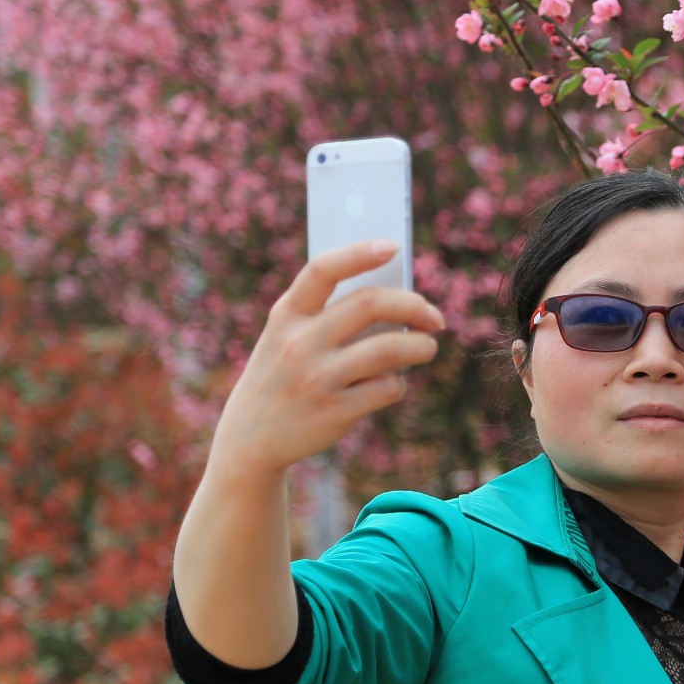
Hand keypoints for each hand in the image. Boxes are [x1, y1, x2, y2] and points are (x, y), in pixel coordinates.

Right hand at [209, 239, 444, 479]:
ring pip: (390, 348)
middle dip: (414, 305)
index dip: (359, 253)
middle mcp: (300, 343)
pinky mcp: (336, 411)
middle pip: (370, 304)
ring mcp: (318, 378)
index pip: (323, 270)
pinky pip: (388, 387)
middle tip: (433, 317)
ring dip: (421, 347)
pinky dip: (400, 382)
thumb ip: (327, 315)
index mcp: (286, 315)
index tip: (391, 246)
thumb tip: (396, 300)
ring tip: (428, 347)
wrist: (250, 438)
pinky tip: (393, 382)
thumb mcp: (286, 337)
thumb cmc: (282, 375)